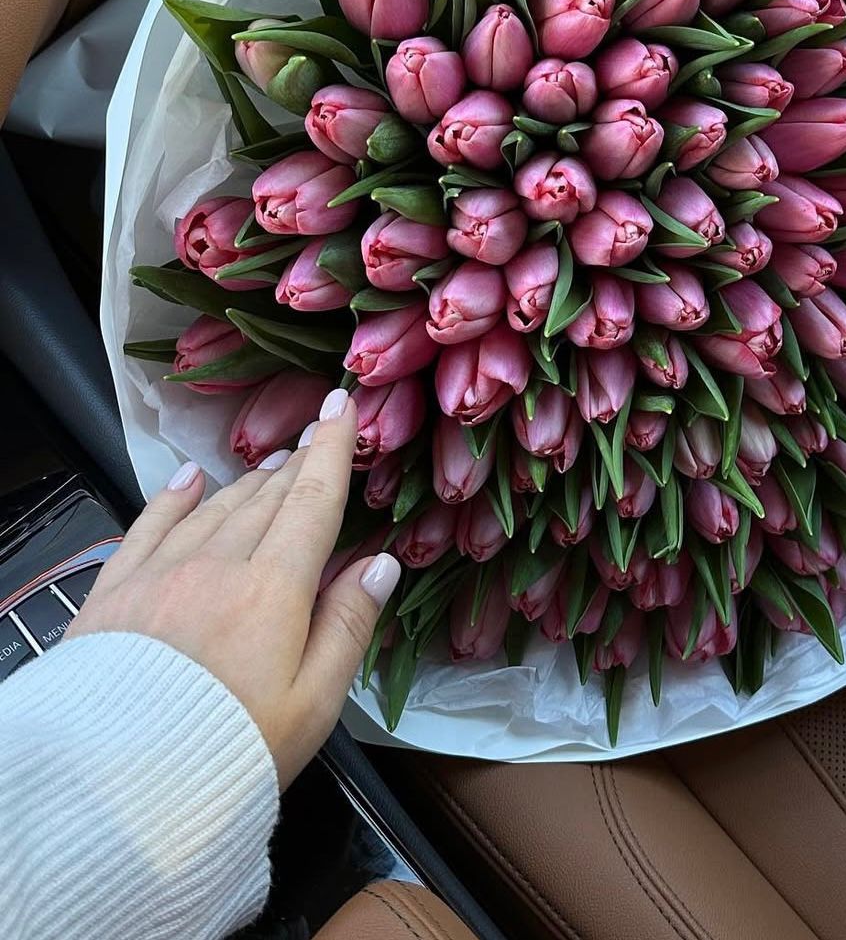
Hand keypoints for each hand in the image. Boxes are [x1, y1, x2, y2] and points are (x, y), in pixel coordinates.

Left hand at [69, 388, 399, 788]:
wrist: (117, 789)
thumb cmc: (232, 749)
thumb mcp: (314, 702)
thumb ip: (349, 625)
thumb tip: (380, 562)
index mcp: (275, 588)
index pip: (312, 500)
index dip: (330, 449)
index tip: (341, 404)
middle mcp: (218, 564)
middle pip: (266, 498)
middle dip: (296, 464)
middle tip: (315, 442)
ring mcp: (161, 574)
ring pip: (216, 508)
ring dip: (249, 482)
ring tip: (273, 466)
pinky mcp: (116, 593)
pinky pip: (150, 525)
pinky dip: (176, 496)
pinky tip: (191, 479)